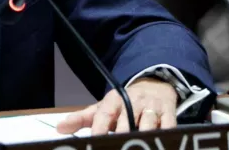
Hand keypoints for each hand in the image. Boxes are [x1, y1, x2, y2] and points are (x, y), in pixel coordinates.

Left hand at [56, 77, 177, 135]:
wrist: (152, 86)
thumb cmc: (124, 103)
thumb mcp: (102, 107)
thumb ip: (81, 119)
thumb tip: (59, 128)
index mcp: (114, 101)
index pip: (104, 115)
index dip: (99, 129)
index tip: (94, 141)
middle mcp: (133, 102)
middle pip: (126, 122)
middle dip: (121, 136)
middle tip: (115, 146)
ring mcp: (151, 107)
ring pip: (148, 124)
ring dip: (143, 137)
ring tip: (136, 147)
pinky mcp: (169, 113)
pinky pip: (168, 126)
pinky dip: (164, 135)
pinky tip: (158, 144)